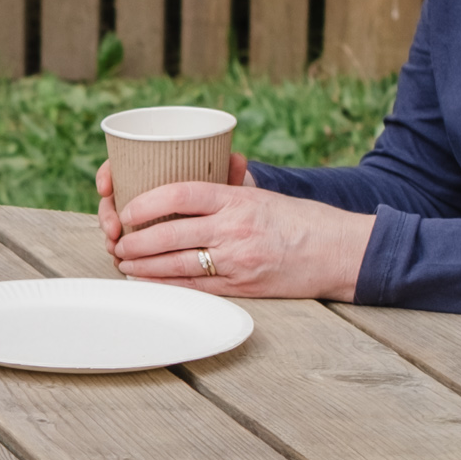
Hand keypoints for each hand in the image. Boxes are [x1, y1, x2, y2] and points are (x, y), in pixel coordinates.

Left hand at [109, 176, 371, 301]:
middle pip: (170, 235)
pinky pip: (194, 288)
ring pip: (176, 265)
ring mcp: (237, 261)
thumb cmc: (302, 220)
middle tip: (119, 243)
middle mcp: (234, 229)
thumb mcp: (264, 195)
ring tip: (125, 263)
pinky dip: (166, 285)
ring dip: (144, 266)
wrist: (341, 252)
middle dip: (136, 242)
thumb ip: (229, 188)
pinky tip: (148, 282)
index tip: (128, 209)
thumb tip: (202, 171)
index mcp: (238, 200)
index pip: (180, 194)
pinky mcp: (242, 287)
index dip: (147, 203)